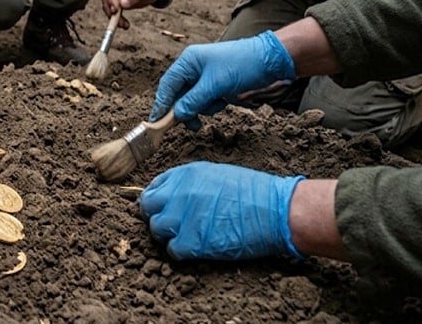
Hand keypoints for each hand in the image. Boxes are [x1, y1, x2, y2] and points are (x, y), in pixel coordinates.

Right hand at [100, 0, 165, 29]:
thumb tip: (122, 4)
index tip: (115, 10)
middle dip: (111, 10)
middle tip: (118, 21)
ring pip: (108, 6)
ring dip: (114, 17)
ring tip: (124, 25)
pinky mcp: (117, 2)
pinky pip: (114, 11)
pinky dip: (118, 19)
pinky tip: (125, 25)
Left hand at [139, 161, 303, 260]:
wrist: (278, 211)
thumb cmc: (256, 193)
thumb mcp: (217, 175)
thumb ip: (191, 184)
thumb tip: (176, 195)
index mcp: (186, 175)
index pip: (153, 188)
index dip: (158, 201)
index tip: (165, 208)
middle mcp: (179, 194)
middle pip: (149, 209)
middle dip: (158, 216)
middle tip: (174, 224)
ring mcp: (184, 218)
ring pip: (157, 230)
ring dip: (169, 235)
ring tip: (188, 236)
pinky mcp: (193, 242)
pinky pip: (173, 250)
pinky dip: (181, 252)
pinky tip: (196, 248)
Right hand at [149, 30, 296, 128]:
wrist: (272, 62)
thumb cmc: (242, 65)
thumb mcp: (215, 85)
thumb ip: (193, 101)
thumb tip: (177, 115)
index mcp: (189, 61)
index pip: (168, 85)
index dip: (162, 103)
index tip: (157, 121)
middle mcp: (194, 69)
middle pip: (178, 95)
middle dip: (185, 109)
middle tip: (191, 124)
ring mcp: (205, 78)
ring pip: (192, 101)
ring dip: (202, 108)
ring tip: (218, 105)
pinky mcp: (216, 86)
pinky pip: (205, 101)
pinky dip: (211, 106)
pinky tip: (223, 102)